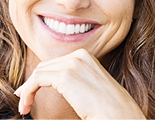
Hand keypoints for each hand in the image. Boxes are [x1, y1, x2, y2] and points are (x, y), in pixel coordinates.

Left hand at [14, 49, 145, 118]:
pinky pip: (35, 81)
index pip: (56, 62)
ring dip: (27, 90)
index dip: (41, 76)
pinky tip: (26, 105)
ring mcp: (72, 63)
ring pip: (38, 73)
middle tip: (25, 98)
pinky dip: (27, 92)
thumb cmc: (107, 103)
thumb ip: (75, 77)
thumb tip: (56, 82)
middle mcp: (78, 55)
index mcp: (86, 55)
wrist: (117, 111)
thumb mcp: (90, 83)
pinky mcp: (64, 75)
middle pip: (45, 66)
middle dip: (32, 82)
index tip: (31, 90)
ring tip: (25, 105)